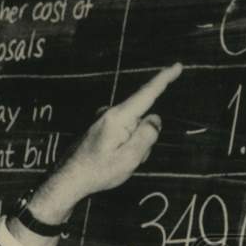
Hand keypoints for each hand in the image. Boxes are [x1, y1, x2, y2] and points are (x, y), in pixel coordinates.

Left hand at [27, 63, 183, 223]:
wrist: (68, 179)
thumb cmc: (98, 171)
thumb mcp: (130, 157)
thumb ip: (147, 135)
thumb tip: (154, 118)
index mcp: (117, 117)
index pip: (147, 94)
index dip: (164, 79)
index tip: (177, 66)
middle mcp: (109, 113)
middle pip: (142, 120)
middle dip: (144, 140)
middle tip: (128, 160)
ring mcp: (102, 119)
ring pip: (133, 130)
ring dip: (133, 146)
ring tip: (115, 162)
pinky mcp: (99, 126)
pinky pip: (122, 134)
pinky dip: (123, 147)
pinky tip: (110, 160)